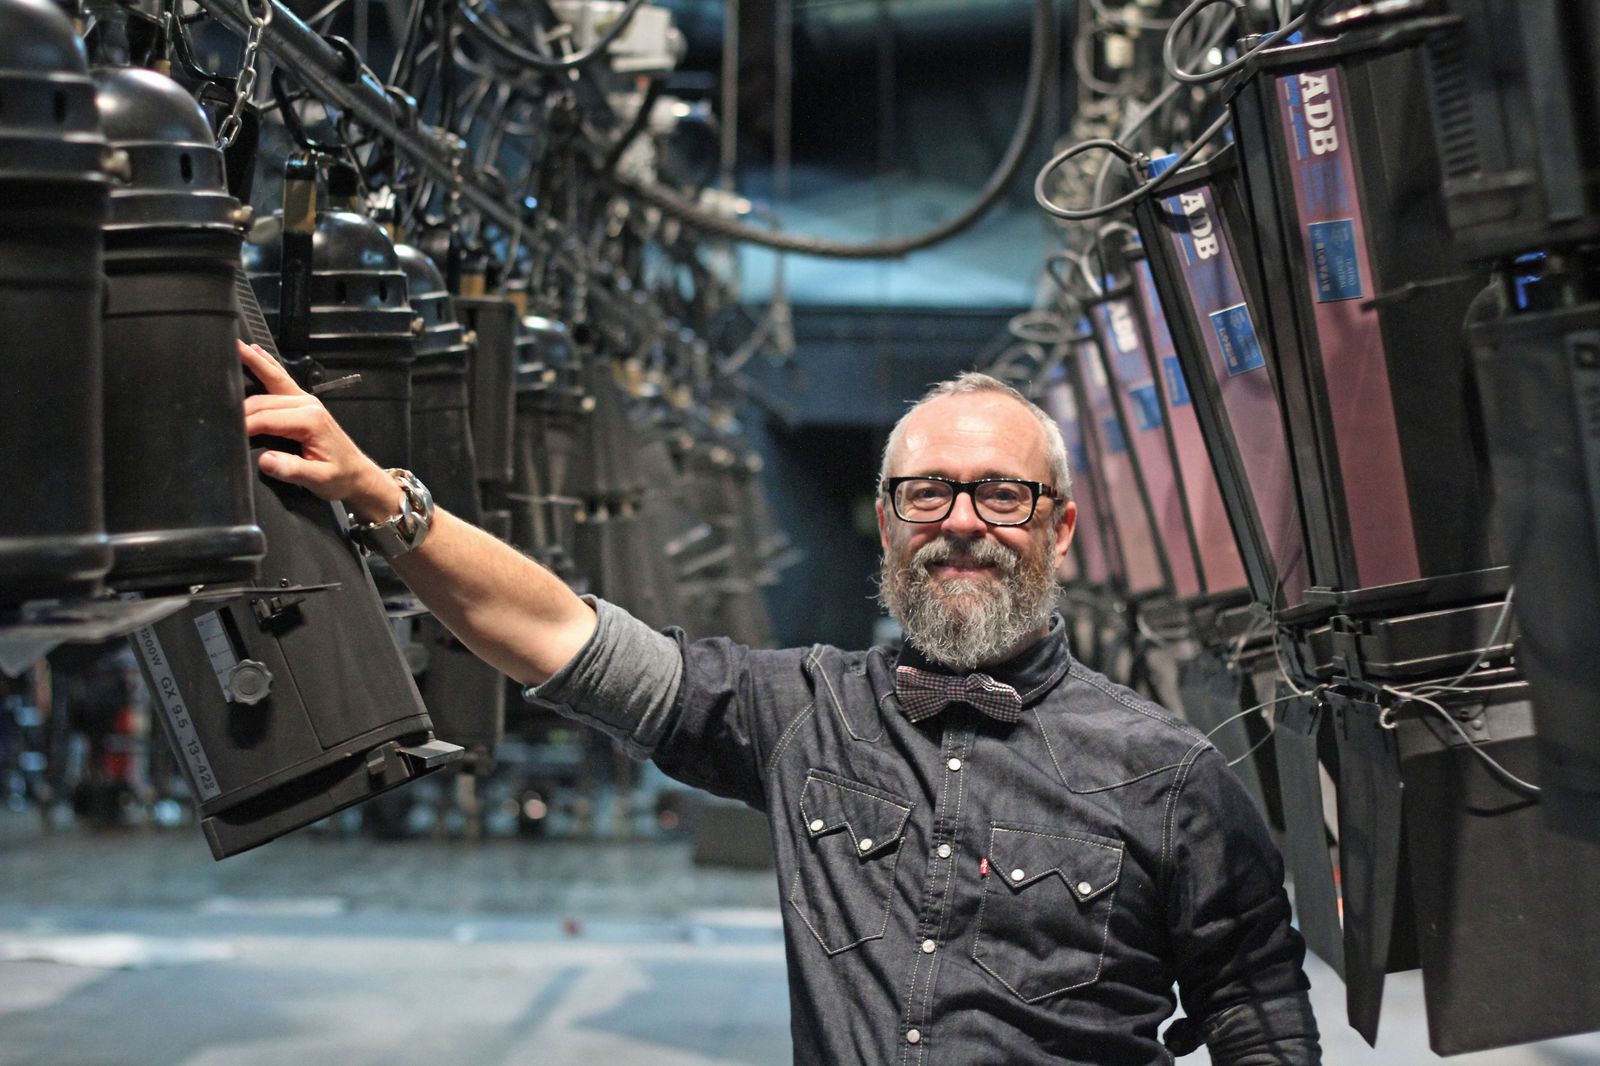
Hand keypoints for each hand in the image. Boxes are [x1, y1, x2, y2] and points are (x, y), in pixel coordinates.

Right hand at [238, 340, 399, 521]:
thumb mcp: (318, 479)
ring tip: (235, 347)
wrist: (357, 475)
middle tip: (213, 397)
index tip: (226, 433)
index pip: (266, 419)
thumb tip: (266, 460)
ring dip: (254, 363)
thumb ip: (292, 470)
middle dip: (239, 402)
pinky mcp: (305, 402)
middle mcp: (308, 404)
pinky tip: (256, 352)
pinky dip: (267, 366)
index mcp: (309, 420)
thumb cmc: (339, 477)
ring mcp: (307, 400)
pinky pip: (282, 380)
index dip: (244, 426)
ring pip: (274, 378)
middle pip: (263, 400)